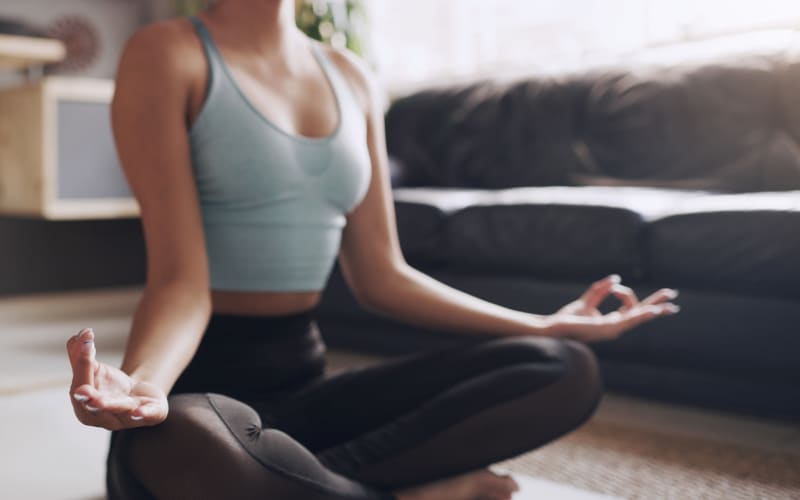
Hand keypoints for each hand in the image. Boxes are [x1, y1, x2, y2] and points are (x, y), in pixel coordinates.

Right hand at [66, 328, 167, 429]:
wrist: (140, 397)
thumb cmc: (111, 387)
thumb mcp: (95, 370)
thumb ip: (79, 355)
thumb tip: (74, 336)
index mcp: (83, 405)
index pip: (80, 383)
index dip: (82, 363)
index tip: (86, 342)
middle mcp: (101, 416)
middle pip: (93, 402)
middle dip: (88, 395)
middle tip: (82, 389)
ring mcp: (125, 417)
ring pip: (117, 410)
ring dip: (110, 405)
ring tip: (100, 402)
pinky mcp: (148, 415)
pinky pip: (146, 415)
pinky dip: (142, 413)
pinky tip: (138, 412)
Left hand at [550, 274, 679, 342]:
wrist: (554, 327)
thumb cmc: (567, 319)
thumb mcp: (586, 302)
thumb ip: (600, 290)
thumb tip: (616, 278)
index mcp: (612, 322)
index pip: (631, 309)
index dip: (625, 293)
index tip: (614, 285)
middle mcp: (616, 327)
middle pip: (641, 314)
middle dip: (656, 305)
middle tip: (673, 296)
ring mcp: (613, 329)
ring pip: (638, 317)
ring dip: (653, 310)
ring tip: (669, 306)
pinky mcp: (608, 329)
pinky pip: (628, 320)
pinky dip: (642, 314)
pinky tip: (653, 311)